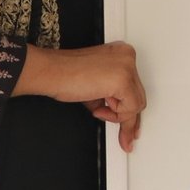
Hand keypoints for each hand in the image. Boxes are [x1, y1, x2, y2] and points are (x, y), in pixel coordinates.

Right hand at [17, 42, 147, 151]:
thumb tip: (122, 115)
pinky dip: (115, 115)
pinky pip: (131, 108)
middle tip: (125, 136)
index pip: (135, 86)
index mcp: (122, 53)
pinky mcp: (123, 79)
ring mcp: (127, 67)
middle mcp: (128, 56)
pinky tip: (99, 108)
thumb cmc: (65, 75)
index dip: (129, 107)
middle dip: (126, 116)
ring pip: (136, 104)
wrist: (51, 72)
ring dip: (117, 114)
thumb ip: (112, 95)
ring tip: (98, 109)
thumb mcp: (97, 85)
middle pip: (139, 96)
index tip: (132, 125)